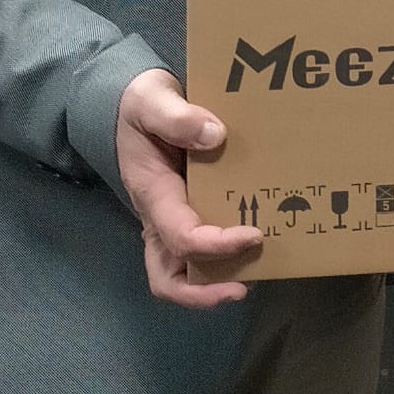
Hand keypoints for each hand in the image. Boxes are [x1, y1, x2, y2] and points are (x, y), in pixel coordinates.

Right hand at [116, 69, 261, 307]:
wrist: (136, 105)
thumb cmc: (142, 105)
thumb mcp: (152, 100)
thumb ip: (178, 117)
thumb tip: (216, 136)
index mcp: (153, 194)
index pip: (181, 237)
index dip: (216, 245)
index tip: (255, 235)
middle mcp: (160, 217)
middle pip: (168, 277)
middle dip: (202, 292)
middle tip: (242, 288)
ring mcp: (171, 220)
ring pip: (182, 272)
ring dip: (214, 284)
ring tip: (257, 275)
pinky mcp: (186, 213)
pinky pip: (198, 250)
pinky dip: (222, 259)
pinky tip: (256, 248)